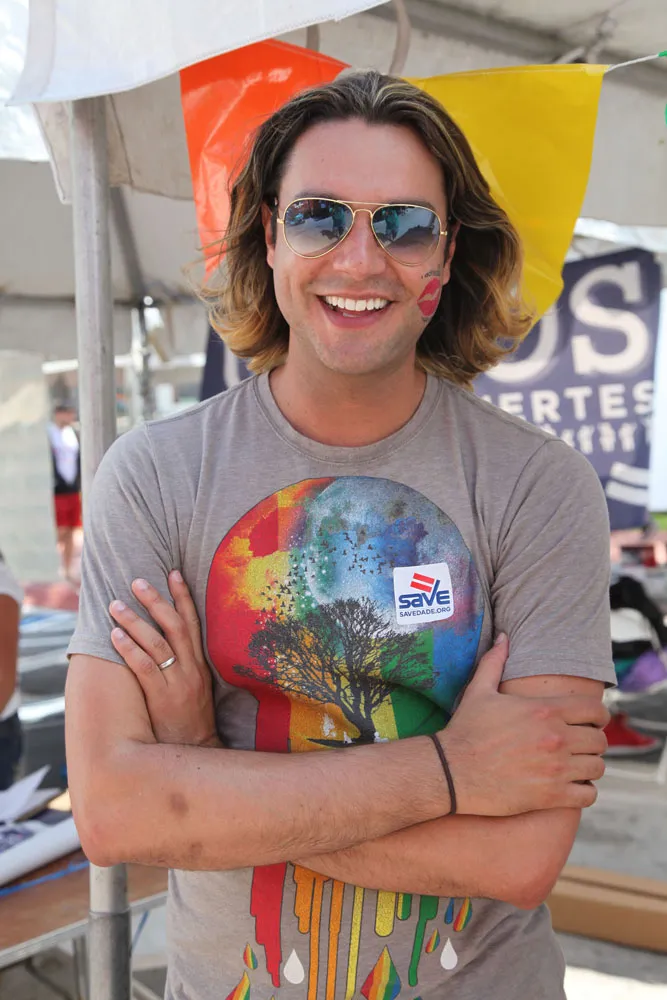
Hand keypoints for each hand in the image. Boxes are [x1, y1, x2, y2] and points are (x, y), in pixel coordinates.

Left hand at [109, 572, 219, 747]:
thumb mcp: (195, 687)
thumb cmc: (191, 719)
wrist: (197, 750)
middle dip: (156, 601)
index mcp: (199, 664)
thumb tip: (163, 641)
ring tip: (116, 605)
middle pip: (175, 626)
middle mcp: (191, 668)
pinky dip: (129, 649)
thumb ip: (184, 664)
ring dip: (135, 621)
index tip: (173, 572)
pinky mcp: (163, 698)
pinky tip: (115, 636)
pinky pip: (145, 668)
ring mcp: (178, 683)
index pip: (193, 622)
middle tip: (137, 581)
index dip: (183, 596)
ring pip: (157, 644)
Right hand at [439, 635, 608, 816]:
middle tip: (581, 745)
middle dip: (593, 742)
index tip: (591, 722)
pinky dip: (584, 791)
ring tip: (576, 766)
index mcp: (545, 710)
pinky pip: (588, 795)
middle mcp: (556, 738)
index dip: (597, 716)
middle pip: (600, 740)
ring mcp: (556, 769)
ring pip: (597, 767)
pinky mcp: (551, 796)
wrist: (451, 771)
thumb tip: (504, 636)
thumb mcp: (479, 691)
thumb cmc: (465, 730)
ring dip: (589, 766)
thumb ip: (495, 661)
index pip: (595, 710)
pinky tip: (571, 787)